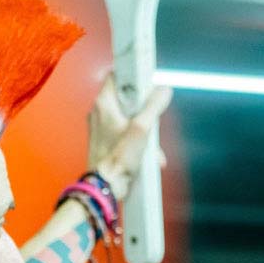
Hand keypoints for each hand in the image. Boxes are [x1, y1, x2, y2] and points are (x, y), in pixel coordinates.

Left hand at [86, 73, 171, 202]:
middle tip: (154, 117)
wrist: (104, 187)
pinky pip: (126, 133)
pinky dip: (139, 141)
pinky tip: (150, 156)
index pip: (116, 75)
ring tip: (153, 145)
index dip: (133, 75)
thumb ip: (154, 106)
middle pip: (127, 98)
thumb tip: (164, 90)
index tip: (147, 79)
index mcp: (104, 104)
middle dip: (145, 109)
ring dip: (146, 130)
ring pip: (129, 117)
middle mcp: (100, 113)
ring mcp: (102, 127)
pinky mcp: (106, 141)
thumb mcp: (142, 129)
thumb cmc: (118, 159)